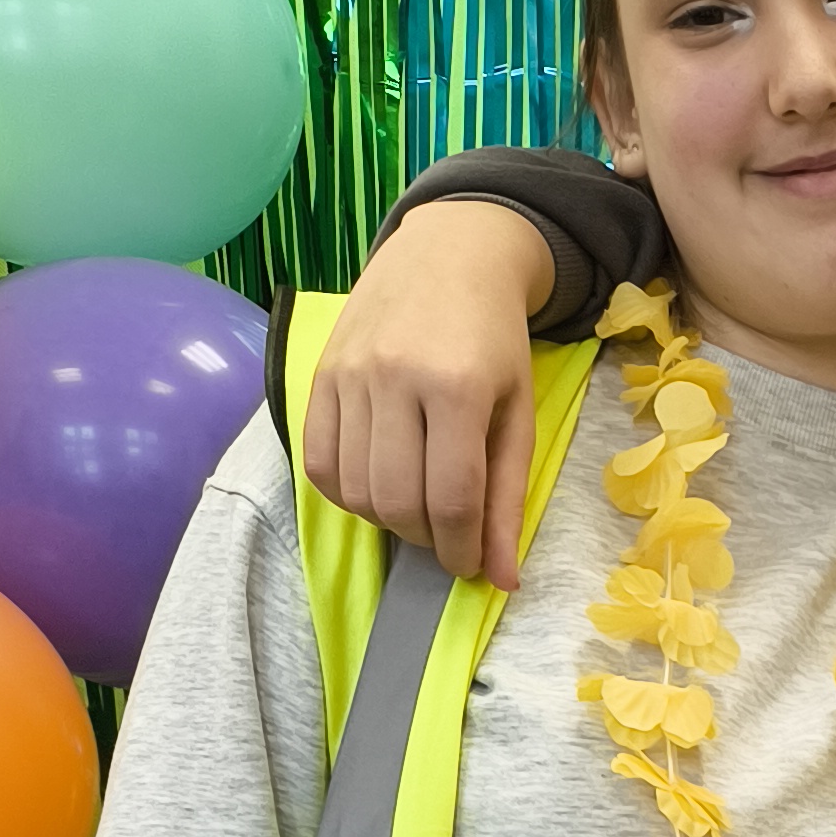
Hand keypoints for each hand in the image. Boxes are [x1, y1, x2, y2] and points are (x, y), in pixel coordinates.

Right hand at [299, 204, 556, 587]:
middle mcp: (394, 379)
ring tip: (414, 506)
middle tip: (444, 532)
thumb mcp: (517, 415)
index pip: (451, 500)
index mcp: (456, 388)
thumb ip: (508, 498)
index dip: (460, 550)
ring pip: (355, 490)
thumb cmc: (494, 340)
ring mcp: (349, 374)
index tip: (469, 564)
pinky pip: (318, 462)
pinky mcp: (319, 373)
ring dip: (386, 519)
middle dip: (424, 538)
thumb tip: (503, 581)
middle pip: (398, 501)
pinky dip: (345, 493)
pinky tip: (375, 485)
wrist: (449, 256)